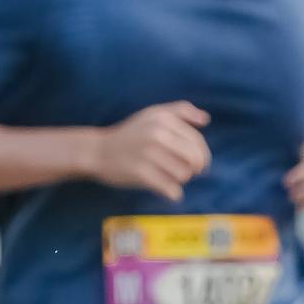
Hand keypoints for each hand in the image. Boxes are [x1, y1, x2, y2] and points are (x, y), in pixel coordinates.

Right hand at [93, 102, 209, 197]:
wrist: (98, 151)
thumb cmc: (130, 134)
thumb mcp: (152, 114)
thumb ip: (180, 111)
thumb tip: (206, 119)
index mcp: (163, 120)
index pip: (197, 142)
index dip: (202, 155)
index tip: (198, 164)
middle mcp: (156, 135)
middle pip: (194, 159)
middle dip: (195, 169)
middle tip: (187, 173)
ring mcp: (148, 154)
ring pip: (183, 175)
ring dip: (180, 180)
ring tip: (170, 178)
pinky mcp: (140, 174)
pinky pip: (170, 189)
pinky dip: (172, 193)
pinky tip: (167, 191)